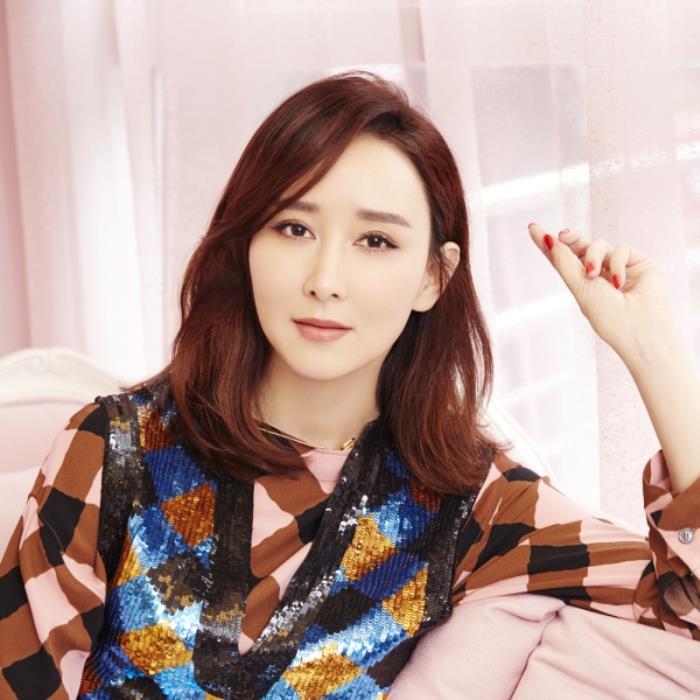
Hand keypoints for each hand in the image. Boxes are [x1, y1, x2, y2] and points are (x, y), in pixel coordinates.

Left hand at [528, 223, 676, 361]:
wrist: (638, 328)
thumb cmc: (606, 315)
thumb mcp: (579, 286)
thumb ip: (564, 261)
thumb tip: (549, 238)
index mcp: (582, 283)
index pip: (563, 259)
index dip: (549, 244)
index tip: (533, 228)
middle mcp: (600, 273)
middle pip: (581, 246)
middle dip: (570, 238)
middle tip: (561, 235)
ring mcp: (619, 267)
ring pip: (600, 244)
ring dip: (593, 257)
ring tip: (593, 275)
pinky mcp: (639, 263)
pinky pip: (621, 249)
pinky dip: (616, 263)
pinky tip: (618, 282)